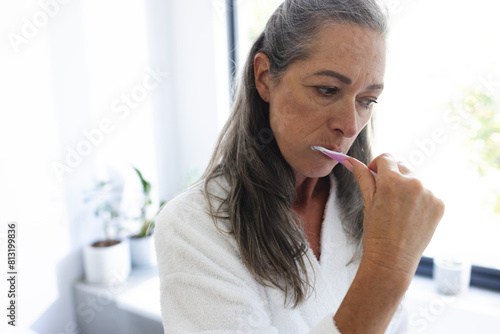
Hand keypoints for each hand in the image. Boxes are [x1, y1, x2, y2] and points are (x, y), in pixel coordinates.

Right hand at [344, 154, 444, 275]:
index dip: (377, 165)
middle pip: (401, 166)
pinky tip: (410, 216)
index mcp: (392, 180)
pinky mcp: (439, 204)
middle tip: (384, 198)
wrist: (393, 259)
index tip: (374, 176)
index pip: (386, 158)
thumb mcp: (367, 201)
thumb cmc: (376, 232)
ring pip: (415, 180)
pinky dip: (419, 201)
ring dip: (406, 188)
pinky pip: (427, 193)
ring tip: (398, 211)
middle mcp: (413, 182)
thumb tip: (350, 160)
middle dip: (392, 177)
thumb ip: (362, 176)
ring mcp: (429, 193)